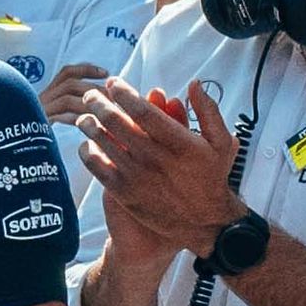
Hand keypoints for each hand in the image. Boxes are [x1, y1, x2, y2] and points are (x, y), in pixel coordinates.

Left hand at [75, 74, 242, 262]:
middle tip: (91, 94)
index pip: (142, 110)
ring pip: (103, 142)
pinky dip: (87, 152)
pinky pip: (97, 167)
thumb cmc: (211, 178)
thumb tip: (195, 84)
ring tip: (84, 116)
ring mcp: (137, 176)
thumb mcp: (221, 143)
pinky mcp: (124, 193)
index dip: (123, 93)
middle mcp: (155, 157)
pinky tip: (86, 144)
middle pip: (116, 122)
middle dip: (98, 103)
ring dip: (89, 124)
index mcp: (178, 142)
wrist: (203, 222)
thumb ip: (208, 111)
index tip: (113, 82)